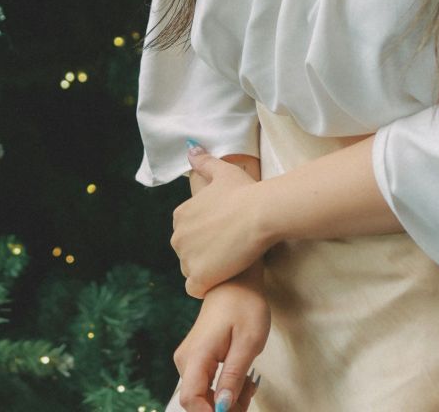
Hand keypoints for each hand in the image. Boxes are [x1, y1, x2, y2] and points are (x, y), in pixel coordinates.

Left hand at [171, 145, 268, 298]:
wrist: (261, 215)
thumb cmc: (245, 192)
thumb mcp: (223, 172)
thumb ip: (204, 162)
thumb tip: (190, 149)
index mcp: (181, 215)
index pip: (188, 232)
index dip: (207, 235)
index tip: (225, 233)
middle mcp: (178, 237)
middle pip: (188, 252)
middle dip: (205, 254)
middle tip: (231, 249)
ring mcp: (187, 258)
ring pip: (192, 271)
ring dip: (208, 270)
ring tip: (230, 263)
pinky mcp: (199, 277)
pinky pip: (196, 288)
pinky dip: (207, 286)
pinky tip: (223, 278)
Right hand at [171, 268, 267, 411]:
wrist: (234, 283)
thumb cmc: (244, 306)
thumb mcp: (248, 342)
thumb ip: (234, 376)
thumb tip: (223, 407)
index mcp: (197, 355)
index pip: (191, 399)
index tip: (234, 411)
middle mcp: (185, 360)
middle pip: (198, 402)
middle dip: (225, 409)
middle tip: (250, 394)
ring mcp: (188, 360)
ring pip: (203, 397)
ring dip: (228, 400)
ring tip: (251, 384)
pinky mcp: (194, 360)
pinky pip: (205, 386)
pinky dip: (225, 390)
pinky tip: (242, 381)